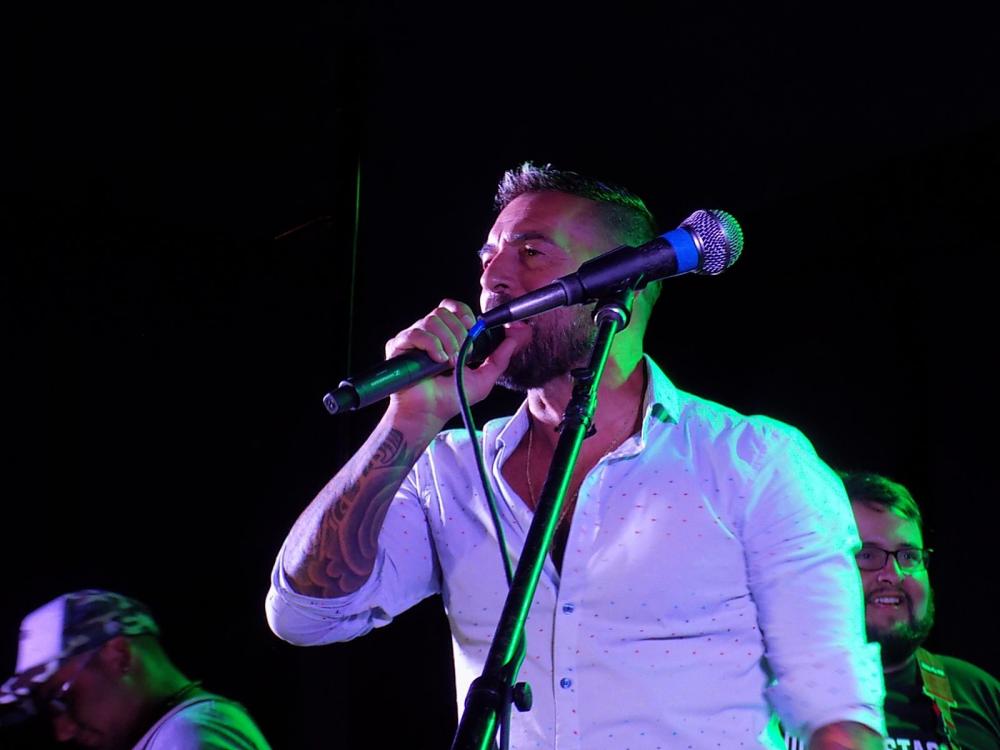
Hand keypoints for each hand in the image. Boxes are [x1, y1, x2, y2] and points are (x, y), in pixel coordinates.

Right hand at [385, 299, 518, 423]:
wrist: (430, 413)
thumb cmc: (452, 398)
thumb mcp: (484, 378)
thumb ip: (500, 357)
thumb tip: (516, 336)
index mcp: (446, 335)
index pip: (452, 307)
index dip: (463, 314)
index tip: (472, 329)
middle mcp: (428, 333)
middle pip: (443, 312)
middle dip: (458, 334)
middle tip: (460, 357)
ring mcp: (412, 339)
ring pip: (431, 320)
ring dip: (446, 342)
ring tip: (448, 363)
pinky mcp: (398, 346)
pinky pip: (416, 333)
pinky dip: (431, 345)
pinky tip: (437, 361)